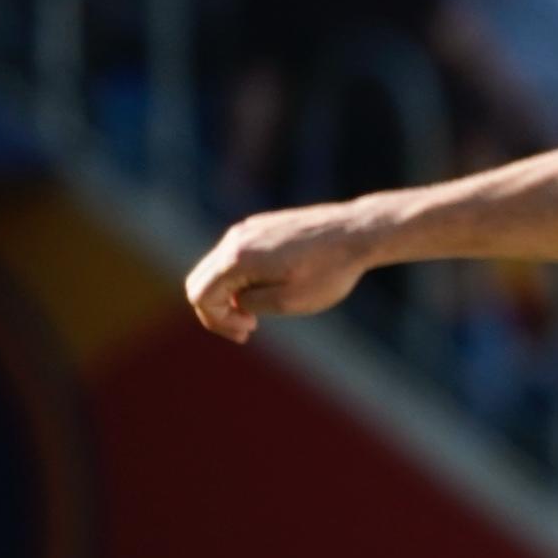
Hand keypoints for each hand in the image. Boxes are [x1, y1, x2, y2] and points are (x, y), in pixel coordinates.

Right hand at [185, 204, 382, 342]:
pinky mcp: (261, 226)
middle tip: (249, 328)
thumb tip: (235, 301)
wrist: (358, 233)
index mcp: (237, 257)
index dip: (217, 321)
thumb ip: (251, 304)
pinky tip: (272, 289)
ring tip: (262, 312)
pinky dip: (243, 278)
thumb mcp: (289, 301)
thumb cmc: (329, 270)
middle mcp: (236, 238)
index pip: (200, 295)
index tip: (249, 332)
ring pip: (219, 268)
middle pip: (201, 280)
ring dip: (231, 295)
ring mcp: (247, 228)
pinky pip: (237, 256)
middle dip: (218, 310)